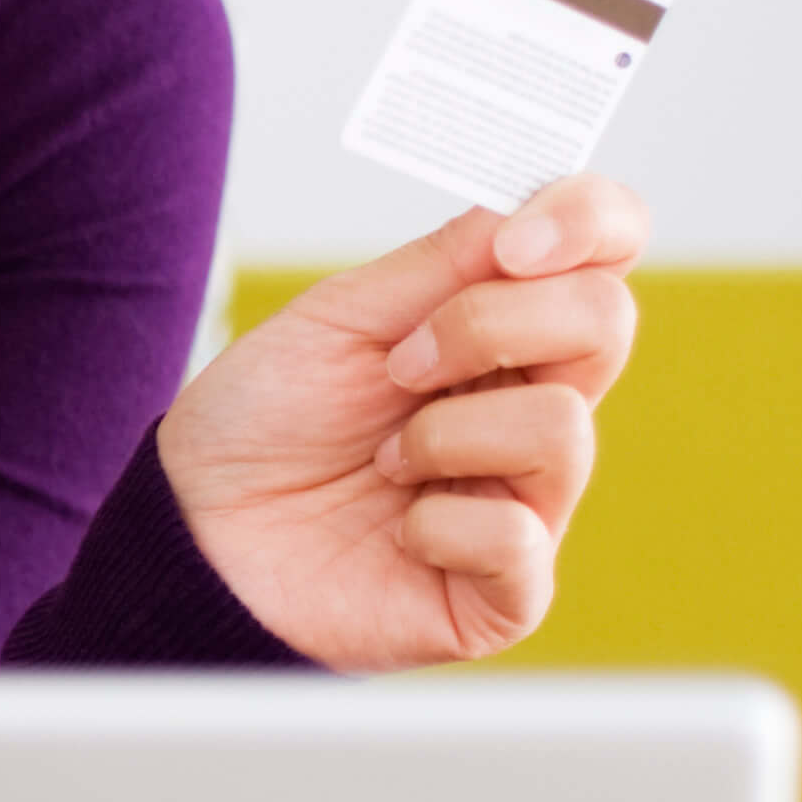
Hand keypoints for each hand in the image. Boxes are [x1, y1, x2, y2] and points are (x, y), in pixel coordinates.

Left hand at [157, 175, 645, 671]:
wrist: (196, 531)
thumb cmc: (265, 423)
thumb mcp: (338, 318)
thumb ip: (442, 264)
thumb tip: (529, 209)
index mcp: (504, 328)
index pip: (605, 249)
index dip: (590, 222)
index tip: (516, 240)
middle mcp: (535, 405)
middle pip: (605, 322)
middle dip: (488, 325)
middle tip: (399, 364)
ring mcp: (533, 498)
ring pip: (561, 428)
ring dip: (445, 433)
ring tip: (384, 460)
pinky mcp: (510, 591)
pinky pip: (518, 537)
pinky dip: (434, 526)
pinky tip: (396, 532)